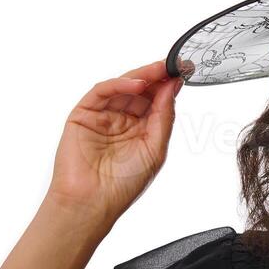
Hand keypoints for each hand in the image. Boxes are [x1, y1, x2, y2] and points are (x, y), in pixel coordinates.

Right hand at [46, 60, 182, 222]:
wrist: (92, 203)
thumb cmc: (122, 185)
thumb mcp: (155, 148)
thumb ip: (163, 117)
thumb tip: (172, 87)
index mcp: (140, 129)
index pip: (156, 100)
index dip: (169, 85)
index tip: (185, 71)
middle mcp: (121, 120)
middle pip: (140, 90)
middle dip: (158, 76)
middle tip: (174, 65)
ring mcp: (102, 116)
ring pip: (122, 87)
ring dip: (141, 76)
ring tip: (159, 70)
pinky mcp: (83, 115)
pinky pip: (101, 92)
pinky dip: (119, 85)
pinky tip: (137, 85)